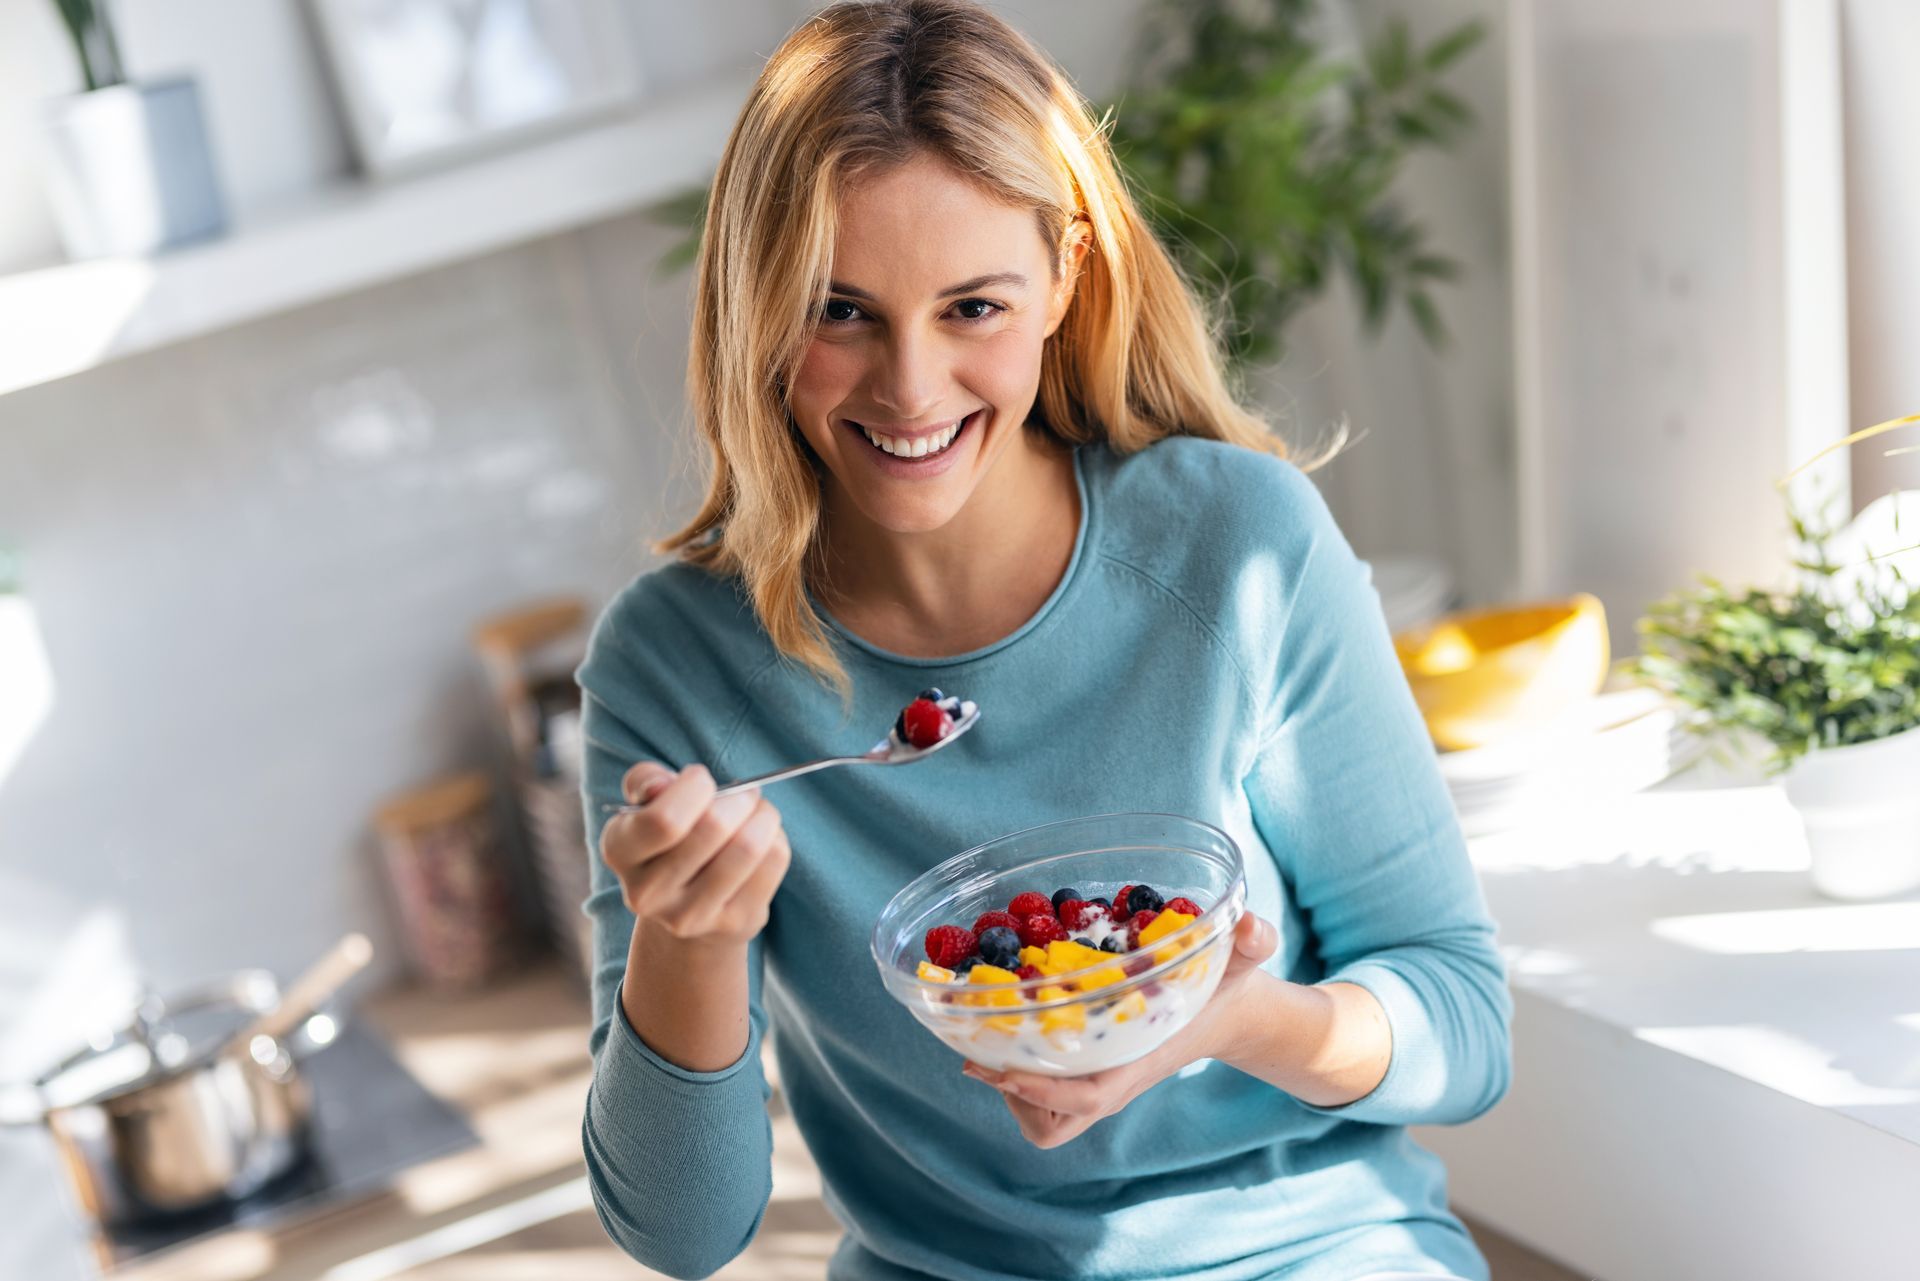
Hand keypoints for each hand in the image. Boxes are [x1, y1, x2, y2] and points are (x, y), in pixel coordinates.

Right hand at [599, 762, 790, 946]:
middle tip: (744, 793)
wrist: (685, 907)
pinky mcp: (734, 923)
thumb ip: (646, 781)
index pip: (664, 820)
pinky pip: (772, 862)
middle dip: (739, 798)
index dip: (695, 787)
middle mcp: (647, 893)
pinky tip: (764, 840)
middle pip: (713, 827)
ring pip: (748, 847)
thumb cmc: (670, 839)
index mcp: (619, 852)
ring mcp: (690, 916)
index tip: (700, 779)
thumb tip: (661, 784)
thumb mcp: (646, 805)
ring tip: (758, 812)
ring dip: (764, 816)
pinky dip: (776, 838)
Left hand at [962, 912, 1279, 1148]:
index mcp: (1139, 1061)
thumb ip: (1253, 942)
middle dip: (1013, 1097)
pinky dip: (1021, 1069)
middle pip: (1052, 1124)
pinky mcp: (1088, 1070)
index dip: (1041, 1090)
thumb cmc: (1227, 986)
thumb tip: (1249, 925)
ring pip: (1042, 1116)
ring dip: (1011, 1086)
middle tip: (982, 1051)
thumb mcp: (1242, 961)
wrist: (1228, 1011)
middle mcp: (1114, 1080)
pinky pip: (1044, 1094)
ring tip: (992, 1037)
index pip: (1087, 1098)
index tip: (1000, 1068)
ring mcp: (1099, 1081)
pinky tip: (1012, 1027)